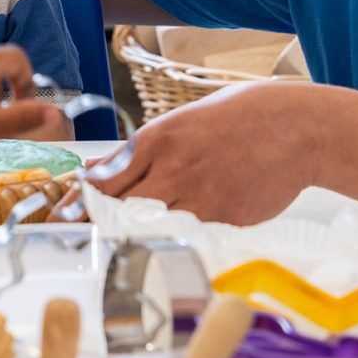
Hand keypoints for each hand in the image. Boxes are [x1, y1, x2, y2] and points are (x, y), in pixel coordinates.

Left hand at [76, 81, 319, 224]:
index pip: (103, 181)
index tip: (60, 219)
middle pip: (119, 209)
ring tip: (129, 237)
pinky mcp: (224, 218)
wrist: (297, 128)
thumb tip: (94, 170)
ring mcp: (200, 196)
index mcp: (156, 139)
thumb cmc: (235, 120)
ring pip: (152, 227)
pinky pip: (190, 234)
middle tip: (86, 236)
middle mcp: (173, 169)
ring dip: (138, 233)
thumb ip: (136, 151)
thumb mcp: (178, 123)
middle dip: (100, 223)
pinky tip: (178, 232)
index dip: (78, 204)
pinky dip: (178, 236)